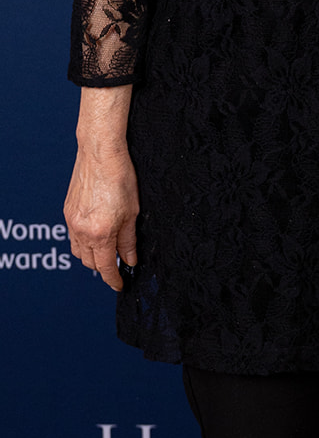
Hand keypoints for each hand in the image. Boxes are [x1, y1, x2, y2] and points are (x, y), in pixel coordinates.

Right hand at [65, 145, 139, 290]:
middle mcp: (82, 231)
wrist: (100, 153)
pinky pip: (72, 237)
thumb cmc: (120, 177)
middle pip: (90, 263)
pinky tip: (94, 235)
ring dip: (91, 257)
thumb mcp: (132, 211)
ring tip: (105, 252)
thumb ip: (129, 239)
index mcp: (101, 233)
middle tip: (117, 266)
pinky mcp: (67, 212)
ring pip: (78, 252)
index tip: (120, 284)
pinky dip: (82, 243)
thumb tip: (130, 259)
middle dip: (103, 268)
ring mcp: (72, 222)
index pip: (105, 267)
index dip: (113, 279)